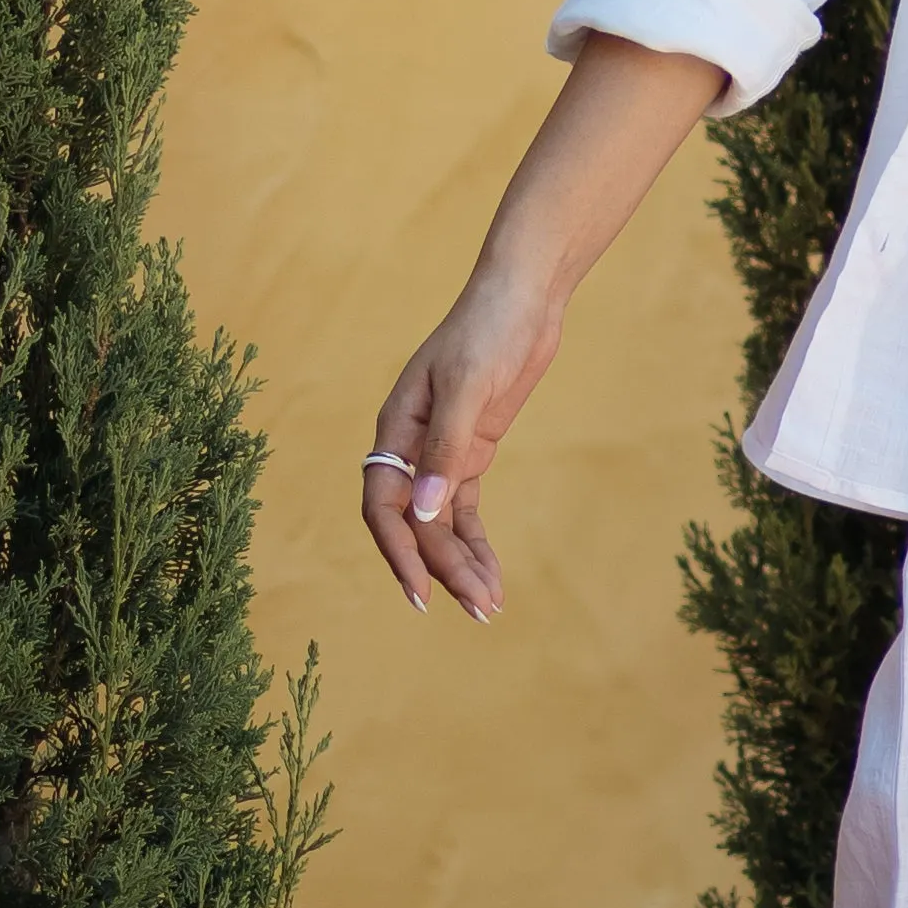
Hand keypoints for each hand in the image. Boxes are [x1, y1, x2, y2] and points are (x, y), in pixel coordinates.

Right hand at [362, 274, 558, 622]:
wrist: (523, 297)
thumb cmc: (487, 330)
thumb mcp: (467, 387)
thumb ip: (446, 450)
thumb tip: (425, 514)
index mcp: (396, 429)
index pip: (384, 506)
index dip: (399, 552)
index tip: (421, 593)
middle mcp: (411, 448)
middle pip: (417, 525)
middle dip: (443, 569)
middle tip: (477, 609)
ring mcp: (441, 453)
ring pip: (440, 526)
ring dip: (462, 565)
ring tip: (488, 607)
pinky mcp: (471, 452)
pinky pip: (464, 511)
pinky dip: (476, 543)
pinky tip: (491, 575)